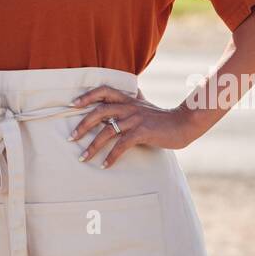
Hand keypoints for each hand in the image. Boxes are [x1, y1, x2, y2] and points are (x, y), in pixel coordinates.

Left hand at [69, 85, 195, 167]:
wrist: (184, 124)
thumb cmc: (162, 117)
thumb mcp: (146, 105)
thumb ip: (136, 98)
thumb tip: (133, 90)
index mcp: (128, 99)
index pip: (103, 91)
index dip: (87, 96)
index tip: (72, 105)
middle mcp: (129, 107)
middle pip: (100, 111)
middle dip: (83, 125)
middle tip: (71, 137)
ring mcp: (135, 119)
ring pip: (108, 130)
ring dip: (93, 145)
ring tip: (83, 157)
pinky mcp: (143, 132)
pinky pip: (122, 145)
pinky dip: (112, 156)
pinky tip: (105, 165)